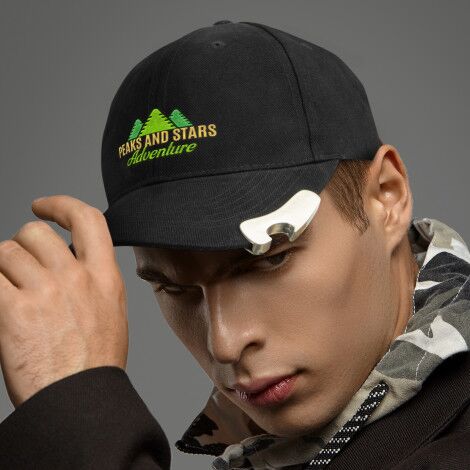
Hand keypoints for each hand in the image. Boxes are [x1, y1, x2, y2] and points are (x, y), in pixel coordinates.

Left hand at [0, 195, 128, 407]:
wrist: (80, 400)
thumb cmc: (94, 363)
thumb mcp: (110, 311)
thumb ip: (92, 280)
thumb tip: (66, 259)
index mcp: (104, 276)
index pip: (87, 219)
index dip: (62, 205)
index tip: (44, 207)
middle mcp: (76, 277)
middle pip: (33, 233)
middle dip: (20, 244)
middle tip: (19, 265)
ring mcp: (46, 291)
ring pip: (5, 253)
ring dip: (1, 269)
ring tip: (9, 294)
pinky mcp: (13, 310)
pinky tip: (1, 302)